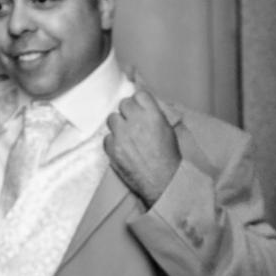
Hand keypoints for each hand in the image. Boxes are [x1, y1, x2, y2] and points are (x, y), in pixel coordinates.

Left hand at [104, 90, 180, 206]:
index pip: (139, 95)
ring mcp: (122, 135)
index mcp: (153, 115)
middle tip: (132, 123)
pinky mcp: (112, 148)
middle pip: (124, 104)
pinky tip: (123, 149)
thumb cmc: (168, 157)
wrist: (163, 181)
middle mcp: (136, 122)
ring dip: (118, 125)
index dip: (138, 101)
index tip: (138, 107)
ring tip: (126, 136)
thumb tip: (142, 106)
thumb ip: (154, 114)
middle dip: (127, 112)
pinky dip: (113, 142)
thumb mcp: (167, 129)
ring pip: (112, 118)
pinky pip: (107, 137)